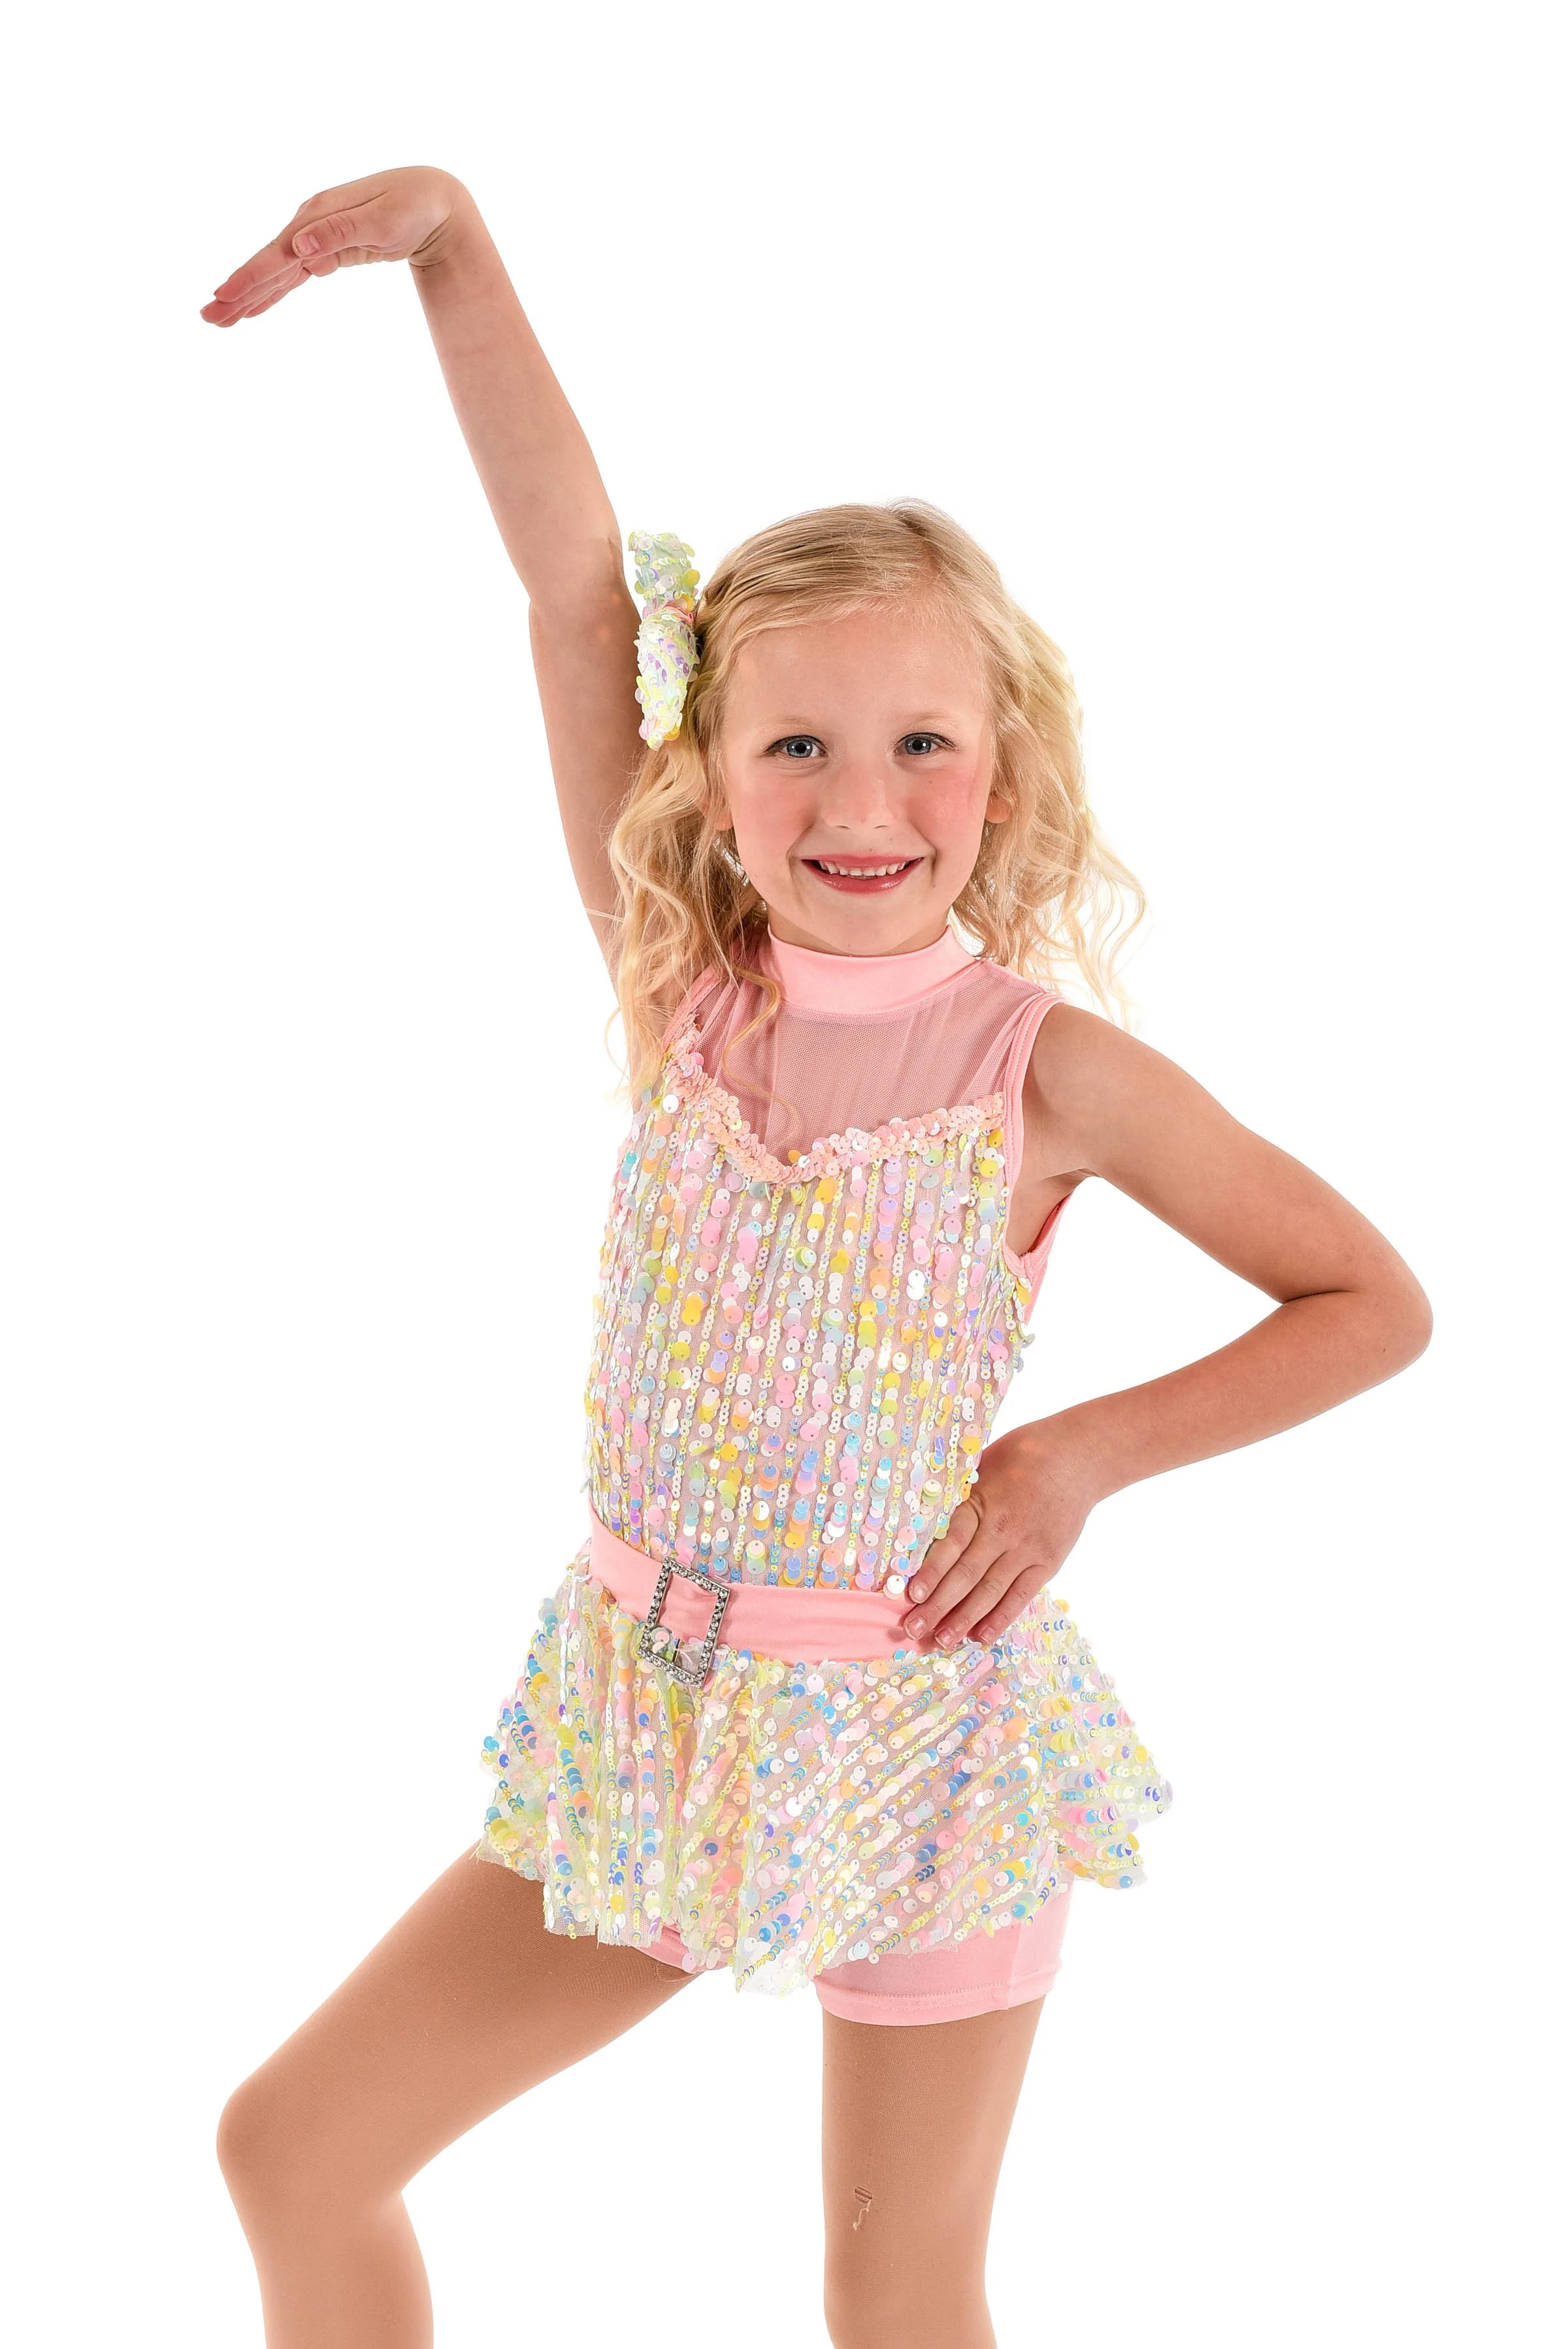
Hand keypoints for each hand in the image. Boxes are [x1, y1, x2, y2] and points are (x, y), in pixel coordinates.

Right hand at [200, 166, 465, 325]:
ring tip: (220, 319)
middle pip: (268, 265)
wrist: (434, 199)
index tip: (224, 296)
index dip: (250, 276)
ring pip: (277, 274)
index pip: (276, 253)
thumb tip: (299, 246)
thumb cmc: (412, 206)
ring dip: (249, 297)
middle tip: (208, 318)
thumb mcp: (381, 219)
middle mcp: (310, 225)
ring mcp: (316, 237)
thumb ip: (339, 232)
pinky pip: (294, 277)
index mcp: (317, 215)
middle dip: (238, 292)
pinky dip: (274, 294)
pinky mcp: (328, 251)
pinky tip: (256, 309)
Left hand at [900, 1417, 1102, 1652]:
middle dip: (938, 1606)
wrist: (1077, 1458)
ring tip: (942, 1641)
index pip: (951, 1543)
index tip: (911, 1594)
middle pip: (966, 1575)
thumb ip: (957, 1494)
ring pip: (990, 1591)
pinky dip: (1001, 1617)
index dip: (931, 1571)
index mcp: (981, 1503)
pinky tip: (981, 1636)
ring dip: (964, 1619)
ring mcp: (1027, 1549)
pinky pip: (1020, 1596)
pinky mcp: (1047, 1561)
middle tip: (914, 1629)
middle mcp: (1003, 1530)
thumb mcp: (981, 1463)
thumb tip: (921, 1514)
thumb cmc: (1023, 1454)